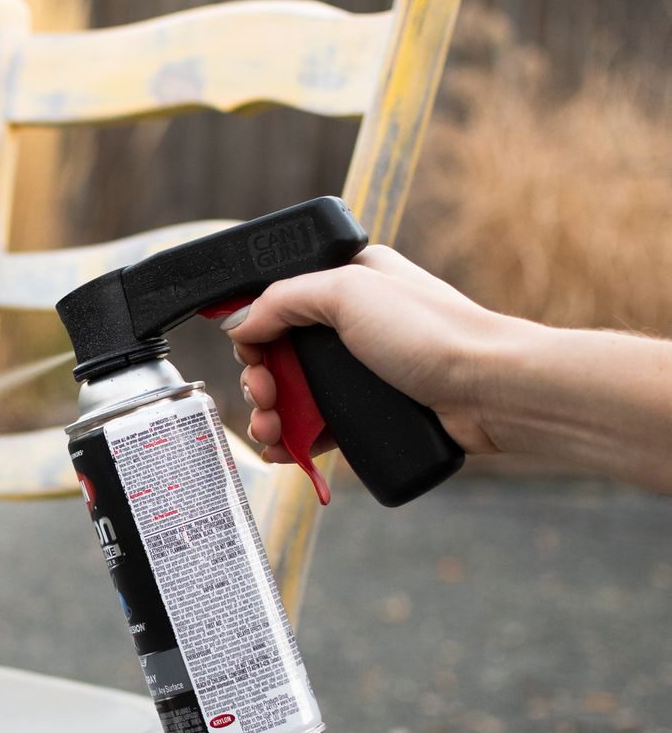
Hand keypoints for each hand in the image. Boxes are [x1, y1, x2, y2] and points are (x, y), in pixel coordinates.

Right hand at [223, 245, 512, 461]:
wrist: (492, 391)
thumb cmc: (433, 332)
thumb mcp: (348, 292)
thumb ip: (284, 300)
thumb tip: (239, 322)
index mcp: (350, 282)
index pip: (281, 302)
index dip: (256, 329)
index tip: (249, 352)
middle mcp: (355, 324)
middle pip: (282, 353)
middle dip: (260, 379)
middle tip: (262, 395)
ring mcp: (364, 370)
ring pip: (297, 394)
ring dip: (272, 415)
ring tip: (270, 432)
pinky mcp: (374, 410)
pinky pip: (320, 425)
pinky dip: (296, 439)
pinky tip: (283, 450)